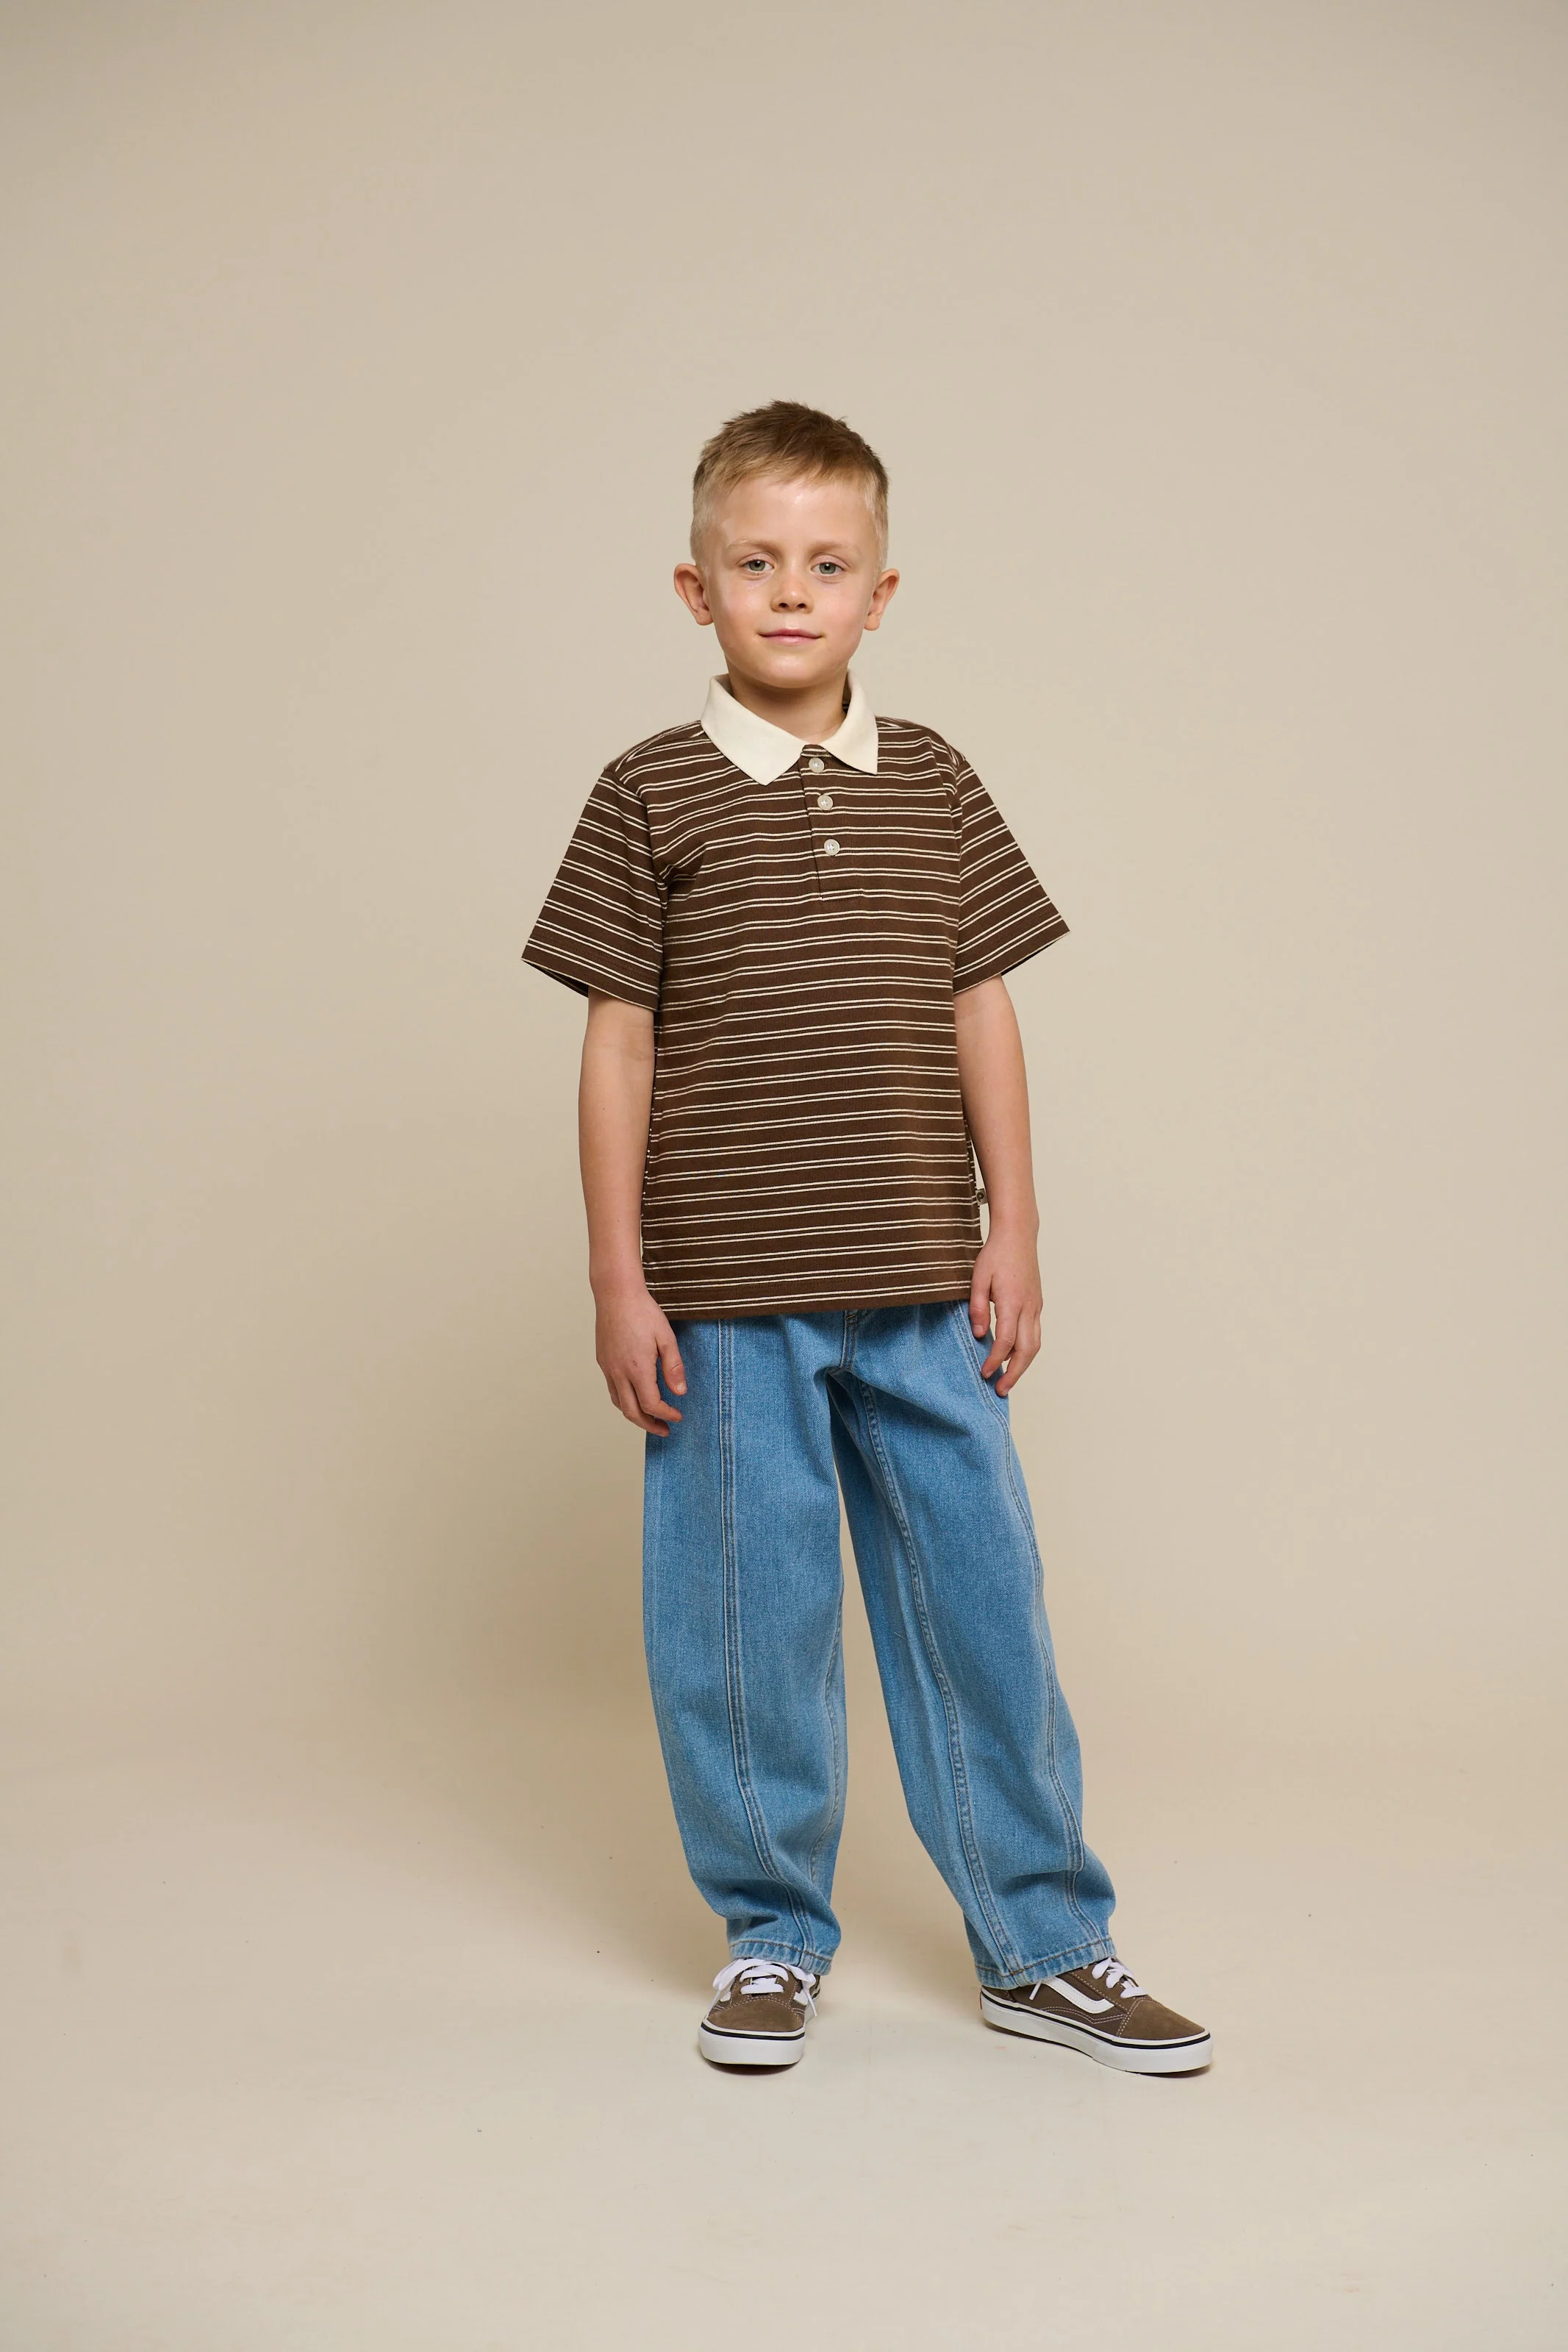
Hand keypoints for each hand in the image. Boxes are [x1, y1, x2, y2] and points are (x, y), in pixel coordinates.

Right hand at [594, 1280, 686, 1434]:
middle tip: (664, 1430)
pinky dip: (624, 1401)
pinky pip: (612, 1390)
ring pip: (619, 1403)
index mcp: (637, 1368)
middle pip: (631, 1412)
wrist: (616, 1294)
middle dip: (649, 1425)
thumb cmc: (643, 1312)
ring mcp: (608, 1368)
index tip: (678, 1416)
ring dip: (635, 1415)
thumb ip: (674, 1367)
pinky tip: (635, 1397)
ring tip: (650, 1419)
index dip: (666, 1415)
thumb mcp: (666, 1337)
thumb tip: (680, 1392)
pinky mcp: (602, 1361)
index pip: (651, 1405)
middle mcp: (618, 1372)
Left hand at [969, 1224, 1042, 1396]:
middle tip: (1000, 1389)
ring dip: (1023, 1365)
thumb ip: (977, 1307)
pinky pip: (1035, 1334)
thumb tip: (979, 1334)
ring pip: (1035, 1345)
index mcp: (1013, 1301)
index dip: (995, 1361)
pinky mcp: (1037, 1304)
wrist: (1018, 1235)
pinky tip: (1014, 1357)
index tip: (984, 1373)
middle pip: (1027, 1350)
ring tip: (1008, 1379)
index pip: (1006, 1341)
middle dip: (1014, 1373)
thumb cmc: (996, 1254)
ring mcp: (1036, 1306)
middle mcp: (1029, 1307)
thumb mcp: (978, 1278)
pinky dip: (1026, 1351)